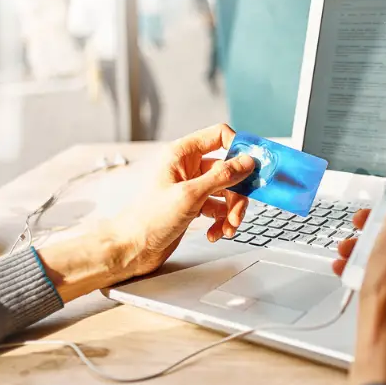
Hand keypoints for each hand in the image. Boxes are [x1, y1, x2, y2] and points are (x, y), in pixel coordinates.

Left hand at [38, 124, 254, 302]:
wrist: (133, 248)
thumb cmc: (149, 219)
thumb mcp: (190, 195)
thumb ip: (221, 176)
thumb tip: (246, 162)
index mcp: (181, 154)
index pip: (219, 136)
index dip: (238, 148)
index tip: (252, 167)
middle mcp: (187, 167)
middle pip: (228, 170)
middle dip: (236, 194)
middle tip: (237, 214)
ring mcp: (191, 187)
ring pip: (226, 192)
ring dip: (230, 212)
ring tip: (227, 228)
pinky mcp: (194, 205)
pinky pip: (218, 208)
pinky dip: (221, 221)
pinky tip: (214, 233)